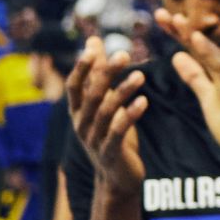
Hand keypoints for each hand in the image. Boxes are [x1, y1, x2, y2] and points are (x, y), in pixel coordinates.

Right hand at [65, 40, 148, 196]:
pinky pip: (119, 131)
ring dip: (124, 92)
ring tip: (142, 75)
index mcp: (78, 111)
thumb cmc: (110, 135)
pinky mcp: (110, 153)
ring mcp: (94, 140)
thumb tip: (93, 41)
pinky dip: (131, 115)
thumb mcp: (102, 103)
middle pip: (92, 95)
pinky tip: (144, 101)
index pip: (74, 86)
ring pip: (107, 112)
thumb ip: (97, 73)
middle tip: (124, 54)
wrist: (117, 179)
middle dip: (107, 74)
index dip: (81, 68)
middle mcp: (82, 124)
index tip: (92, 49)